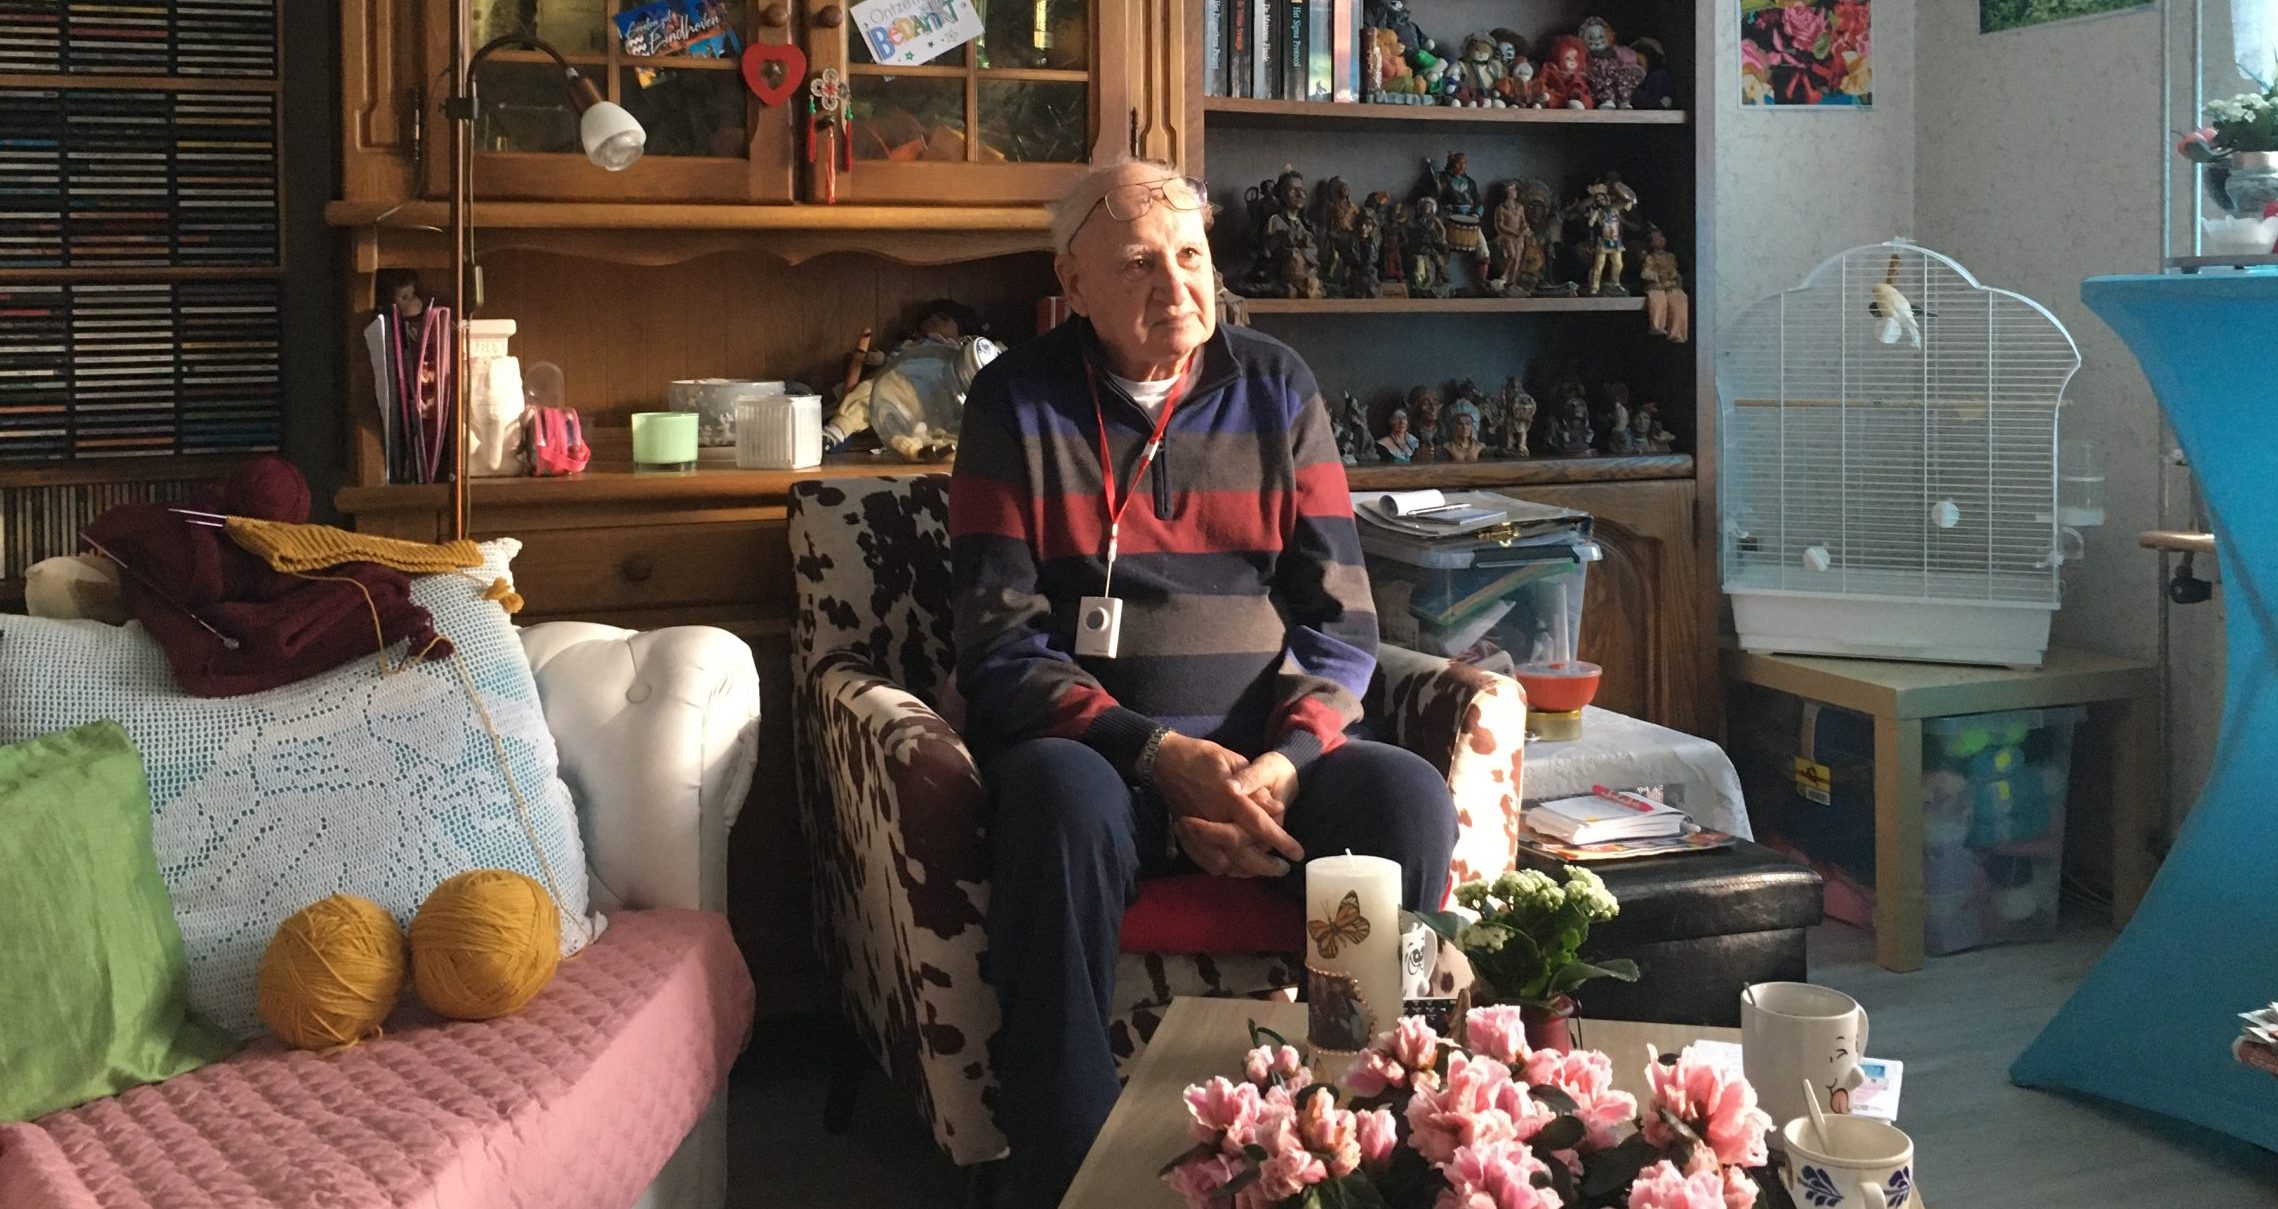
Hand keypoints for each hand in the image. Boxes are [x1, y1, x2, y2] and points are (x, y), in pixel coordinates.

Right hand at [1152, 733, 1303, 869]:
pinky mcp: (1186, 835)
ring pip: (1224, 861)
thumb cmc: (1203, 755)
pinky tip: (1236, 868)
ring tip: (1263, 872)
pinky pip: (1204, 860)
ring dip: (1246, 871)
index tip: (1297, 854)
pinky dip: (1222, 868)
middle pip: (1242, 851)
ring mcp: (1199, 829)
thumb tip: (1277, 809)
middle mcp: (1214, 816)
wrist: (1164, 760)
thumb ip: (1255, 786)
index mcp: (1228, 796)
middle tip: (1282, 870)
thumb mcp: (1234, 760)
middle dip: (1265, 865)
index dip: (1280, 841)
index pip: (1259, 825)